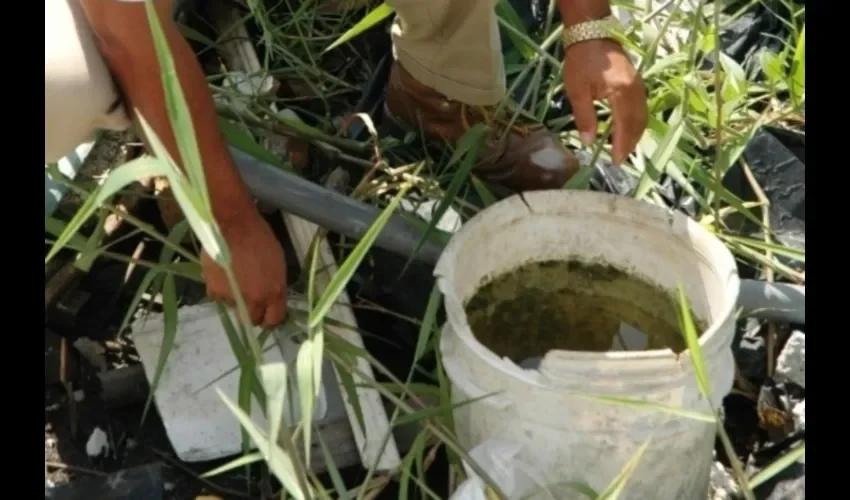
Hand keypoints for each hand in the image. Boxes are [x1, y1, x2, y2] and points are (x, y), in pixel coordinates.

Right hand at [201, 210, 287, 327]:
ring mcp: (233, 298)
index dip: (271, 318)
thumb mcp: (278, 263)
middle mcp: (255, 300)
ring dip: (236, 298)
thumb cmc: (260, 238)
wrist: (234, 225)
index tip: (267, 313)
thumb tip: (271, 298)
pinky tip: (223, 274)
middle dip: (252, 313)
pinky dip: (221, 289)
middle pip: (253, 320)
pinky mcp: (214, 292)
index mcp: (274, 292)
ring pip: (235, 308)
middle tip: (250, 298)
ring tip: (235, 278)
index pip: (274, 319)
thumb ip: (274, 285)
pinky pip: (219, 297)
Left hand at [563, 39, 647, 164]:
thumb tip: (589, 142)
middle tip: (619, 160)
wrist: (592, 33)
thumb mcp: (577, 91)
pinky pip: (641, 107)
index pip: (625, 126)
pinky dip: (635, 122)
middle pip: (638, 123)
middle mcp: (636, 90)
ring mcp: (639, 85)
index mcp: (622, 93)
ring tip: (623, 149)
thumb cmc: (581, 61)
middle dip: (630, 143)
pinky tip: (625, 129)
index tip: (615, 162)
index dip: (621, 146)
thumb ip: (584, 118)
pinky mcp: (636, 81)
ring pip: (642, 116)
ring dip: (634, 134)